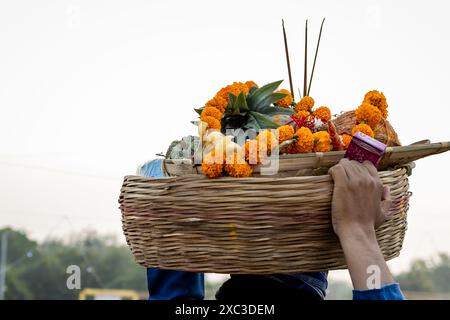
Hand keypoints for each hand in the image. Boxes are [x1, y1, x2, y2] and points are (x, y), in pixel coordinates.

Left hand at [328, 158, 395, 289]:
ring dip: (339, 169)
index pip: (367, 164)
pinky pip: (336, 169)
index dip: (358, 168)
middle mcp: (367, 180)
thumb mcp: (384, 212)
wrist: (357, 231)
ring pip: (345, 164)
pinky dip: (332, 171)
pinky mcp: (343, 185)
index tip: (351, 175)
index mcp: (377, 184)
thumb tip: (386, 188)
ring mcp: (355, 181)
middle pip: (354, 163)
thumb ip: (387, 199)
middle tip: (340, 177)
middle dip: (347, 168)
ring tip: (335, 177)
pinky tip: (331, 177)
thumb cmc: (368, 224)